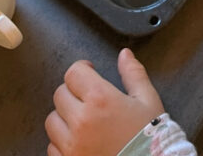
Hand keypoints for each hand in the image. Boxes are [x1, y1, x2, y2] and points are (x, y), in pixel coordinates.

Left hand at [45, 49, 163, 155]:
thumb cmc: (150, 136)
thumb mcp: (148, 100)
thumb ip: (133, 74)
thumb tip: (124, 54)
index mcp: (100, 99)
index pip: (73, 73)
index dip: (82, 69)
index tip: (89, 72)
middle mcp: (81, 121)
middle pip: (60, 94)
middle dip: (73, 92)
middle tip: (89, 98)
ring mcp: (72, 145)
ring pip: (52, 121)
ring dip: (64, 118)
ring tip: (83, 121)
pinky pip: (52, 147)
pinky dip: (62, 143)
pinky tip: (80, 141)